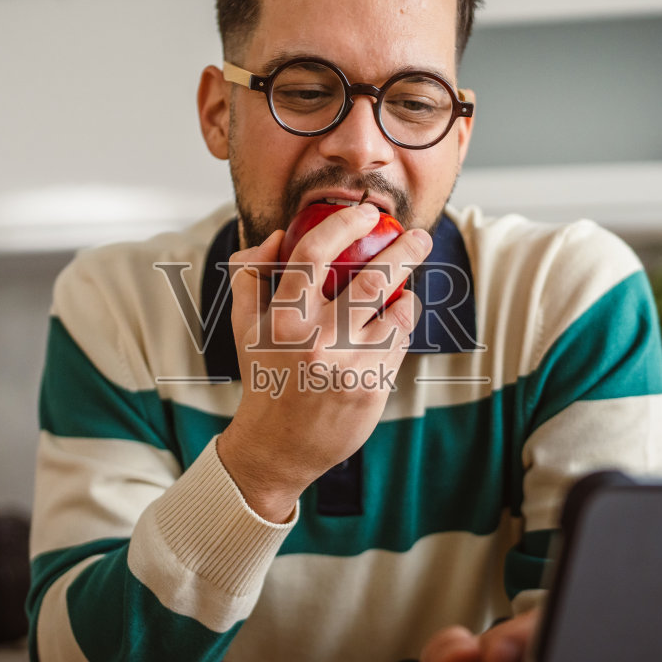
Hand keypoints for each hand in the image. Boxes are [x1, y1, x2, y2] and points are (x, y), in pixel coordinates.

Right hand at [217, 204, 428, 521]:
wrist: (278, 447)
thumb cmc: (264, 376)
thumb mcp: (243, 325)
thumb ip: (251, 274)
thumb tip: (279, 234)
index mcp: (281, 318)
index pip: (313, 253)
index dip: (343, 224)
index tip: (367, 214)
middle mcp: (316, 339)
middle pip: (370, 278)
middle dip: (402, 250)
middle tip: (418, 235)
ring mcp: (347, 365)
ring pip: (394, 309)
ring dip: (406, 289)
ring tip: (407, 281)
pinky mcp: (372, 388)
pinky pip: (399, 341)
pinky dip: (402, 323)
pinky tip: (397, 318)